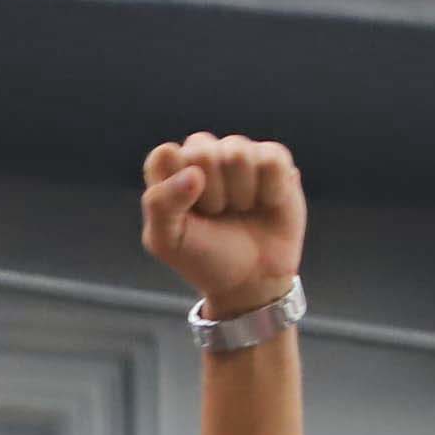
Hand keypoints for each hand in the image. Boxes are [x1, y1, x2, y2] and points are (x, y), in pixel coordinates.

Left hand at [139, 133, 304, 317]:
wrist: (251, 281)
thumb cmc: (204, 258)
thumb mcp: (167, 242)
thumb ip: (160, 204)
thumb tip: (194, 173)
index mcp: (170, 170)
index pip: (164, 156)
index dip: (176, 188)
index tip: (185, 216)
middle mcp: (204, 156)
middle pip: (203, 153)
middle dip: (211, 194)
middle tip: (216, 216)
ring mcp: (240, 154)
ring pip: (239, 155)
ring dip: (241, 194)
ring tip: (240, 211)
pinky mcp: (274, 160)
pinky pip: (272, 159)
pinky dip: (270, 190)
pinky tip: (265, 204)